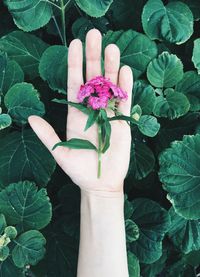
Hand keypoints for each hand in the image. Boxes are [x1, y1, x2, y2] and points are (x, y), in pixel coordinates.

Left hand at [28, 29, 132, 192]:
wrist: (100, 183)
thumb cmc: (79, 170)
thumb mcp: (60, 152)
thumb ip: (47, 135)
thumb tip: (30, 118)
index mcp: (76, 114)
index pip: (75, 84)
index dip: (75, 64)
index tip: (75, 44)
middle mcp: (93, 110)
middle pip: (93, 79)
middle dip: (93, 57)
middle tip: (94, 35)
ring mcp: (109, 114)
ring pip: (110, 86)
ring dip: (111, 67)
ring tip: (111, 48)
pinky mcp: (123, 122)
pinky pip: (124, 101)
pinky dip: (124, 86)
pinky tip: (124, 71)